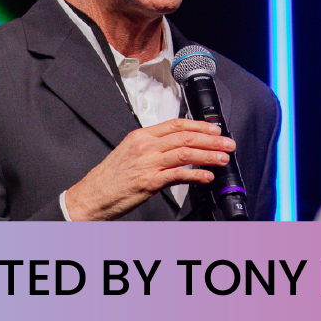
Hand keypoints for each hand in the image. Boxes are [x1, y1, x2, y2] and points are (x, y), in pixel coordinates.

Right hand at [64, 119, 235, 220]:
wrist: (93, 195)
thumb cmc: (111, 177)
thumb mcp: (131, 153)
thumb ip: (153, 148)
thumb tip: (178, 148)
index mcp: (142, 136)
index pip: (176, 124)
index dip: (199, 125)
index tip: (215, 128)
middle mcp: (146, 146)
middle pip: (185, 136)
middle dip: (210, 139)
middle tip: (227, 143)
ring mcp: (148, 163)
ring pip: (185, 153)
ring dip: (208, 155)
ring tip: (223, 158)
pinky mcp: (149, 182)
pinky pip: (178, 175)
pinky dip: (195, 175)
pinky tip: (206, 176)